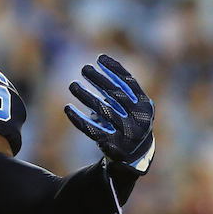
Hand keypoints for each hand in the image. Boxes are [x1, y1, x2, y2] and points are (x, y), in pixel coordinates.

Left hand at [64, 54, 154, 175]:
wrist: (134, 155)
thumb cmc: (130, 122)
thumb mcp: (132, 106)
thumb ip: (122, 88)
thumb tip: (102, 61)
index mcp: (145, 106)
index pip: (129, 84)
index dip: (115, 69)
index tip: (100, 57)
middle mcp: (138, 119)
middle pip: (115, 95)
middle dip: (99, 79)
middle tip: (84, 68)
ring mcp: (125, 133)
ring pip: (102, 110)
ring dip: (85, 95)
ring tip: (72, 84)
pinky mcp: (110, 145)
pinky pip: (91, 129)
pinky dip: (78, 118)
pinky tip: (67, 108)